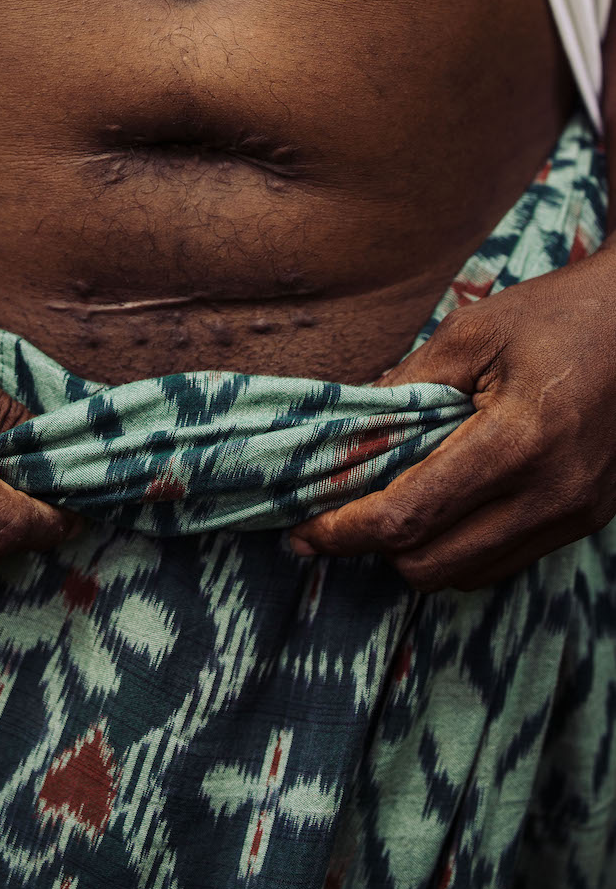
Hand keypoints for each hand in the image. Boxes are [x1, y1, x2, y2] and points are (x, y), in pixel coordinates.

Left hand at [289, 246, 615, 590]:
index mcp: (519, 442)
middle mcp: (552, 494)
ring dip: (418, 550)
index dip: (344, 531)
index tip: (302, 531)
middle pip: (432, 565)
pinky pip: (505, 558)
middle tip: (338, 514)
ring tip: (388, 504)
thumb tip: (344, 432)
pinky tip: (441, 503)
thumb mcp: (473, 333)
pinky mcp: (587, 518)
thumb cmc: (559, 315)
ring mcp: (576, 514)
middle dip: (374, 547)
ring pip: (468, 573)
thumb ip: (404, 387)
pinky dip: (460, 544)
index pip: (409, 517)